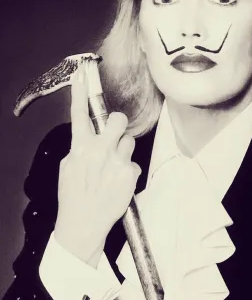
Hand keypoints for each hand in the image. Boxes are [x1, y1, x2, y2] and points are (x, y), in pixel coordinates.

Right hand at [54, 67, 140, 266]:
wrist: (83, 225)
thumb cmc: (74, 196)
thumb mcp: (69, 168)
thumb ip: (80, 148)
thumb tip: (90, 137)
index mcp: (80, 148)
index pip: (79, 115)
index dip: (79, 93)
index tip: (81, 75)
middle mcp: (99, 151)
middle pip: (118, 119)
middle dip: (118, 123)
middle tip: (115, 133)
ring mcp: (116, 161)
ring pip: (129, 141)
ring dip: (123, 150)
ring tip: (113, 168)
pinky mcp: (130, 173)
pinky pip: (134, 163)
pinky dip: (128, 170)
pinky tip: (119, 182)